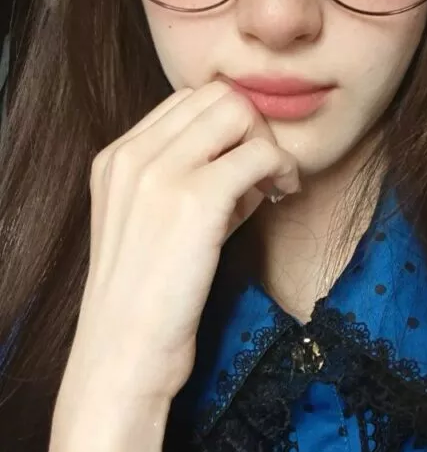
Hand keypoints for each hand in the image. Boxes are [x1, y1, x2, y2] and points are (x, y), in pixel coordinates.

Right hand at [59, 82, 299, 412]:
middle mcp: (132, 154)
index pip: (186, 99)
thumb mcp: (154, 223)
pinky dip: (282, 169)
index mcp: (116, 157)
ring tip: (275, 186)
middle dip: (252, 127)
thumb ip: (189, 180)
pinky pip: (260, 154)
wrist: (123, 356)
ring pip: (239, 112)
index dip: (227, 127)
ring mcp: (160, 173)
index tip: (244, 166)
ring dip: (268, 144)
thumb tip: (251, 155)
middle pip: (216, 95)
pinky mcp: (194, 200)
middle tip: (266, 173)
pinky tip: (284, 197)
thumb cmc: (149, 298)